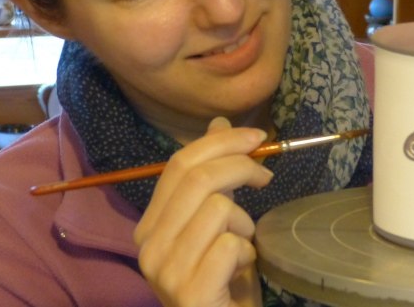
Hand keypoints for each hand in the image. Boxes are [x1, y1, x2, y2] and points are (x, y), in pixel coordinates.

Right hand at [134, 117, 273, 306]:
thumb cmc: (224, 283)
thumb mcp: (219, 224)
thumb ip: (214, 179)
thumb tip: (219, 123)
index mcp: (149, 226)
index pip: (178, 164)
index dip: (219, 142)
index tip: (256, 137)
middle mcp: (148, 245)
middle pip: (197, 178)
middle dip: (240, 166)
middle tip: (265, 178)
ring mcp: (165, 270)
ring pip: (217, 208)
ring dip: (244, 223)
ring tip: (242, 245)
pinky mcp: (189, 291)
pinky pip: (230, 245)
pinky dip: (247, 253)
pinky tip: (240, 270)